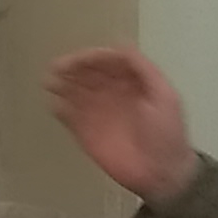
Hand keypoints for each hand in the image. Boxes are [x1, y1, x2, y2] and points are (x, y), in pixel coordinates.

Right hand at [46, 48, 199, 205]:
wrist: (162, 173)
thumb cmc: (167, 134)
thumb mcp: (164, 95)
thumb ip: (143, 69)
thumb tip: (120, 43)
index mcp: (131, 82)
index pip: (107, 62)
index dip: (93, 58)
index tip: (80, 59)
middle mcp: (112, 94)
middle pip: (88, 74)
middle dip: (73, 68)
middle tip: (58, 68)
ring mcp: (98, 113)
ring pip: (75, 92)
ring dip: (62, 85)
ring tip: (51, 82)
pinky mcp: (86, 133)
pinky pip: (69, 117)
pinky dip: (60, 109)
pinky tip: (54, 104)